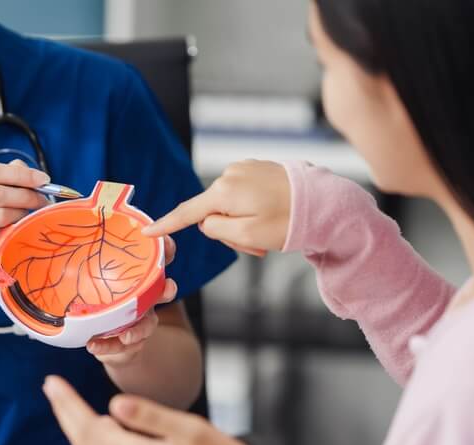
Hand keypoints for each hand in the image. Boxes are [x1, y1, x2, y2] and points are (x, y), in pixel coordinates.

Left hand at [42, 375, 254, 444]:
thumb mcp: (190, 430)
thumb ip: (150, 415)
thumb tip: (114, 404)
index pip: (90, 428)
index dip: (68, 405)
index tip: (52, 383)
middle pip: (84, 442)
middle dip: (65, 413)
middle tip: (51, 388)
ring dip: (76, 428)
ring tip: (65, 404)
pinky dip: (94, 443)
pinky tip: (98, 428)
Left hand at [87, 236, 176, 365]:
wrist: (101, 339)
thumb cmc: (95, 301)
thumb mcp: (87, 277)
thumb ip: (78, 259)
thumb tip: (56, 233)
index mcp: (137, 279)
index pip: (157, 260)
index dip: (166, 250)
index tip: (166, 242)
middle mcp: (144, 299)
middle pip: (163, 291)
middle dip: (168, 288)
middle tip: (166, 288)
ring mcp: (139, 322)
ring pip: (149, 324)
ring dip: (139, 329)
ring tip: (126, 336)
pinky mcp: (129, 343)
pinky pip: (122, 346)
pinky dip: (108, 347)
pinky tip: (93, 346)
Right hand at [143, 160, 291, 256]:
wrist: (325, 202)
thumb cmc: (289, 222)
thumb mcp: (247, 236)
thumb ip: (216, 230)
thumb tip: (207, 221)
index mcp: (223, 192)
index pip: (186, 213)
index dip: (166, 225)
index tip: (147, 232)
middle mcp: (230, 174)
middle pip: (211, 212)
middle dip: (228, 232)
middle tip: (256, 248)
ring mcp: (245, 168)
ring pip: (228, 205)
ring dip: (242, 222)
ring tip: (267, 233)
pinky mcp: (258, 168)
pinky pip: (243, 194)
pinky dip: (251, 209)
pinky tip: (271, 215)